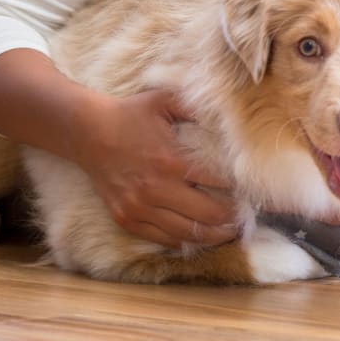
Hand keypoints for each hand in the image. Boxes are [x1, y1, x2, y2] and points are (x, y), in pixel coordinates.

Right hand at [73, 89, 238, 248]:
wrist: (87, 131)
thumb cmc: (131, 114)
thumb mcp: (165, 100)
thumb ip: (197, 108)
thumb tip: (227, 117)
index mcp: (171, 160)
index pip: (218, 182)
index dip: (238, 188)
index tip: (251, 190)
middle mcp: (156, 189)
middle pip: (208, 215)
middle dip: (232, 218)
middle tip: (247, 217)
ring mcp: (139, 208)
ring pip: (187, 233)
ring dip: (213, 236)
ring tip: (230, 232)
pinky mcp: (126, 219)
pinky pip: (162, 239)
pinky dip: (184, 240)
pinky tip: (199, 236)